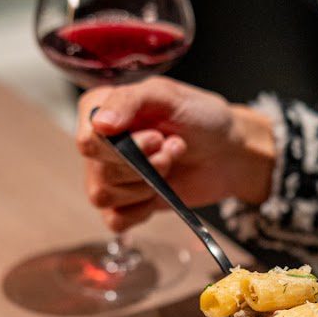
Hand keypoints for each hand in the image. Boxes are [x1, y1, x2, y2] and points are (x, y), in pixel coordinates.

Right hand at [76, 77, 275, 232]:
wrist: (230, 151)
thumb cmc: (200, 117)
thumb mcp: (167, 95)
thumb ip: (129, 101)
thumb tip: (100, 124)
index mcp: (99, 111)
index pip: (87, 141)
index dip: (123, 148)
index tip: (157, 137)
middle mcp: (99, 144)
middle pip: (100, 173)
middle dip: (145, 166)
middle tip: (173, 148)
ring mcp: (111, 176)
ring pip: (104, 197)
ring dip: (146, 185)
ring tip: (170, 163)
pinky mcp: (127, 204)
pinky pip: (114, 221)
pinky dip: (140, 211)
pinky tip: (161, 191)